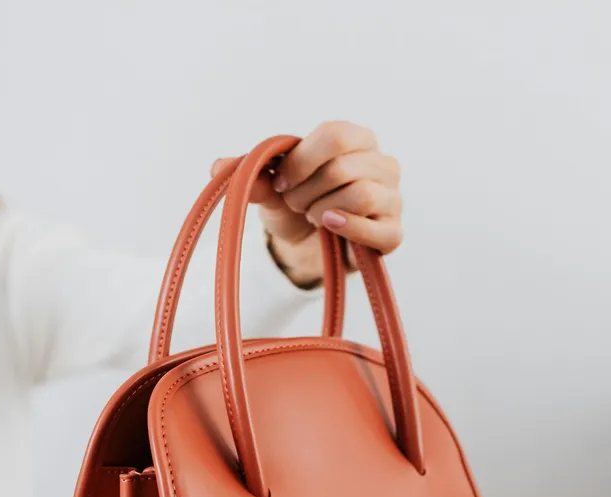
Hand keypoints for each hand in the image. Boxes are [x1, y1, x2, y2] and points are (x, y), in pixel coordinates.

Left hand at [211, 121, 402, 284]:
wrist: (304, 248)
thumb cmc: (293, 205)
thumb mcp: (270, 187)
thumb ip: (250, 174)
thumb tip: (217, 166)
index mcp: (356, 139)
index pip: (334, 135)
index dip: (300, 162)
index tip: (281, 183)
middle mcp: (382, 163)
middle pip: (341, 168)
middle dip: (305, 192)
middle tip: (297, 204)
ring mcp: (392, 198)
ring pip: (359, 195)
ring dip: (322, 210)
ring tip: (315, 217)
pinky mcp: (393, 233)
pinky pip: (377, 229)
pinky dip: (346, 229)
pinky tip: (330, 228)